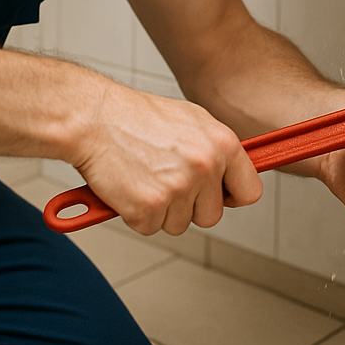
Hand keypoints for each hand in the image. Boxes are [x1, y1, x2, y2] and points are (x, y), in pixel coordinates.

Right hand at [70, 80, 262, 236]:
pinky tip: (130, 186)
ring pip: (180, 224)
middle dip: (190, 205)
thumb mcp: (191, 120)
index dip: (232, 196)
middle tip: (166, 179)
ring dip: (162, 210)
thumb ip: (216, 149)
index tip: (220, 194)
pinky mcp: (149, 208)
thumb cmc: (136, 116)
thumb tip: (232, 173)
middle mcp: (205, 166)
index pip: (250, 191)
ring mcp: (178, 189)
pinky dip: (136, 214)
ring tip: (144, 175)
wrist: (94, 118)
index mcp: (222, 143)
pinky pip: (150, 227)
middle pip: (212, 215)